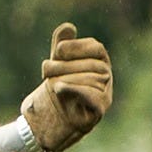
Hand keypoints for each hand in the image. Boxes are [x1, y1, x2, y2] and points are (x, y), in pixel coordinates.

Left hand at [16, 23, 111, 151]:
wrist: (45, 124)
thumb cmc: (54, 94)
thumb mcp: (55, 67)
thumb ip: (61, 49)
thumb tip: (68, 27)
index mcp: (99, 64)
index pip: (96, 48)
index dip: (76, 47)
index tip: (57, 51)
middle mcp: (106, 79)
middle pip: (92, 63)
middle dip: (64, 65)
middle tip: (45, 70)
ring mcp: (105, 95)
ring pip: (90, 79)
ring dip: (65, 79)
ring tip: (50, 85)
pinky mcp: (99, 111)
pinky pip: (93, 96)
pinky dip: (74, 90)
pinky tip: (58, 88)